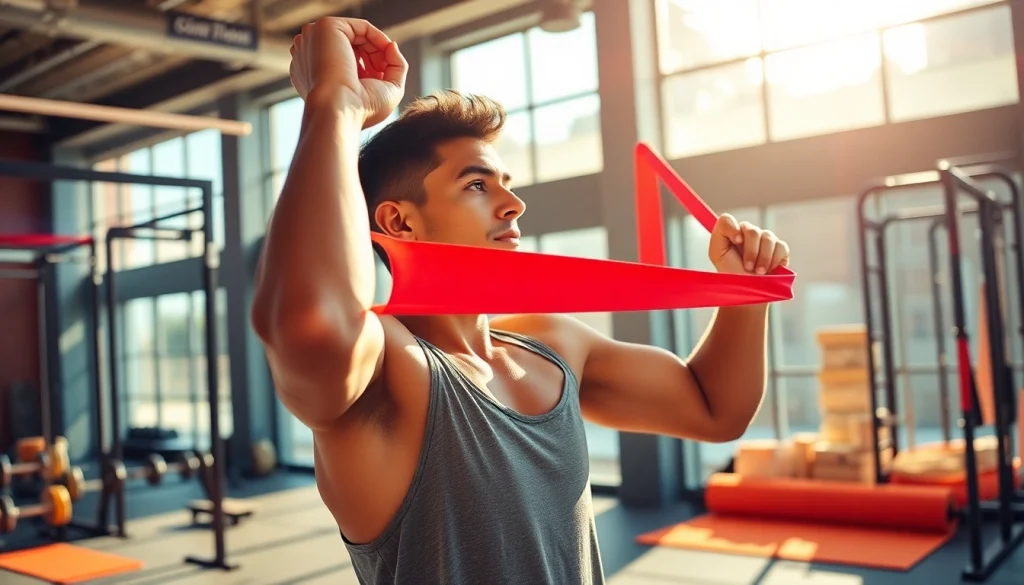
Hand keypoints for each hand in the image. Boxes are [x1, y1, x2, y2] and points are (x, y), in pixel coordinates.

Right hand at [289, 17, 407, 126]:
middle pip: (359, 48)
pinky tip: (385, 48)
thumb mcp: (388, 90)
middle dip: (379, 58)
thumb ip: (396, 66)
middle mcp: (320, 57)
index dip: (378, 67)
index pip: (356, 62)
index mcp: (326, 75)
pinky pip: (359, 26)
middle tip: (387, 70)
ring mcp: (320, 42)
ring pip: (359, 37)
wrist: (339, 110)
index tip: (389, 78)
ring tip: (385, 65)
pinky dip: (377, 36)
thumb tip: (392, 44)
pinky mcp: (326, 28)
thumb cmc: (361, 109)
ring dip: (379, 48)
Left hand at [708, 214, 789, 274]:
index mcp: (732, 233)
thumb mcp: (717, 254)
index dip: (732, 229)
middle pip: (752, 231)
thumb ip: (720, 233)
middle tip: (748, 267)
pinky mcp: (780, 248)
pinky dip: (774, 260)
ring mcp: (766, 239)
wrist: (748, 292)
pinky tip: (769, 270)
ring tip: (758, 272)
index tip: (735, 243)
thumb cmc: (731, 274)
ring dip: (763, 258)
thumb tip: (739, 230)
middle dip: (750, 252)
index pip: (728, 220)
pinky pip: (781, 247)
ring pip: (768, 238)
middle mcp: (748, 233)